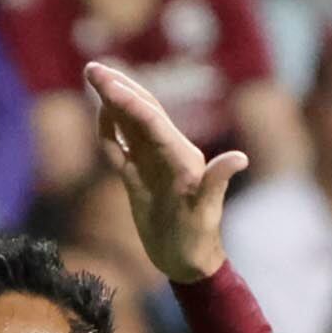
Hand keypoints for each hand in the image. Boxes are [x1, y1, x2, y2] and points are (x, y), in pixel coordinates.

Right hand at [91, 58, 245, 285]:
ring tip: (94, 78)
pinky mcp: (139, 177)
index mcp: (182, 157)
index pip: (152, 121)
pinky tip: (101, 116)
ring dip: (113, 101)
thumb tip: (239, 159)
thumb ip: (216, 184)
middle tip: (92, 68)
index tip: (107, 85)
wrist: (188, 264)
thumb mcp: (206, 215)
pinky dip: (110, 130)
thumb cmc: (198, 242)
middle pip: (142, 112)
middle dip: (118, 89)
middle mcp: (168, 154)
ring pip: (131, 124)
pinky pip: (122, 147)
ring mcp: (152, 164)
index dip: (130, 102)